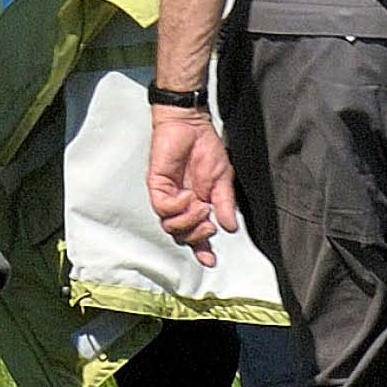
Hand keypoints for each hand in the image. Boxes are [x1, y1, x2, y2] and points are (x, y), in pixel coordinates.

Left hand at [145, 107, 238, 258]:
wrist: (192, 125)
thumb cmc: (206, 148)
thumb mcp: (223, 180)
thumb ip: (225, 204)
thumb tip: (229, 227)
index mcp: (197, 206)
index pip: (196, 234)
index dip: (203, 250)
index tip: (211, 261)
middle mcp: (181, 205)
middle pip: (181, 235)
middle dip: (197, 236)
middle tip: (210, 225)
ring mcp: (168, 195)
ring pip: (170, 225)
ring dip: (188, 221)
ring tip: (202, 207)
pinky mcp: (157, 185)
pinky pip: (162, 207)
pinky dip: (177, 206)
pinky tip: (188, 195)